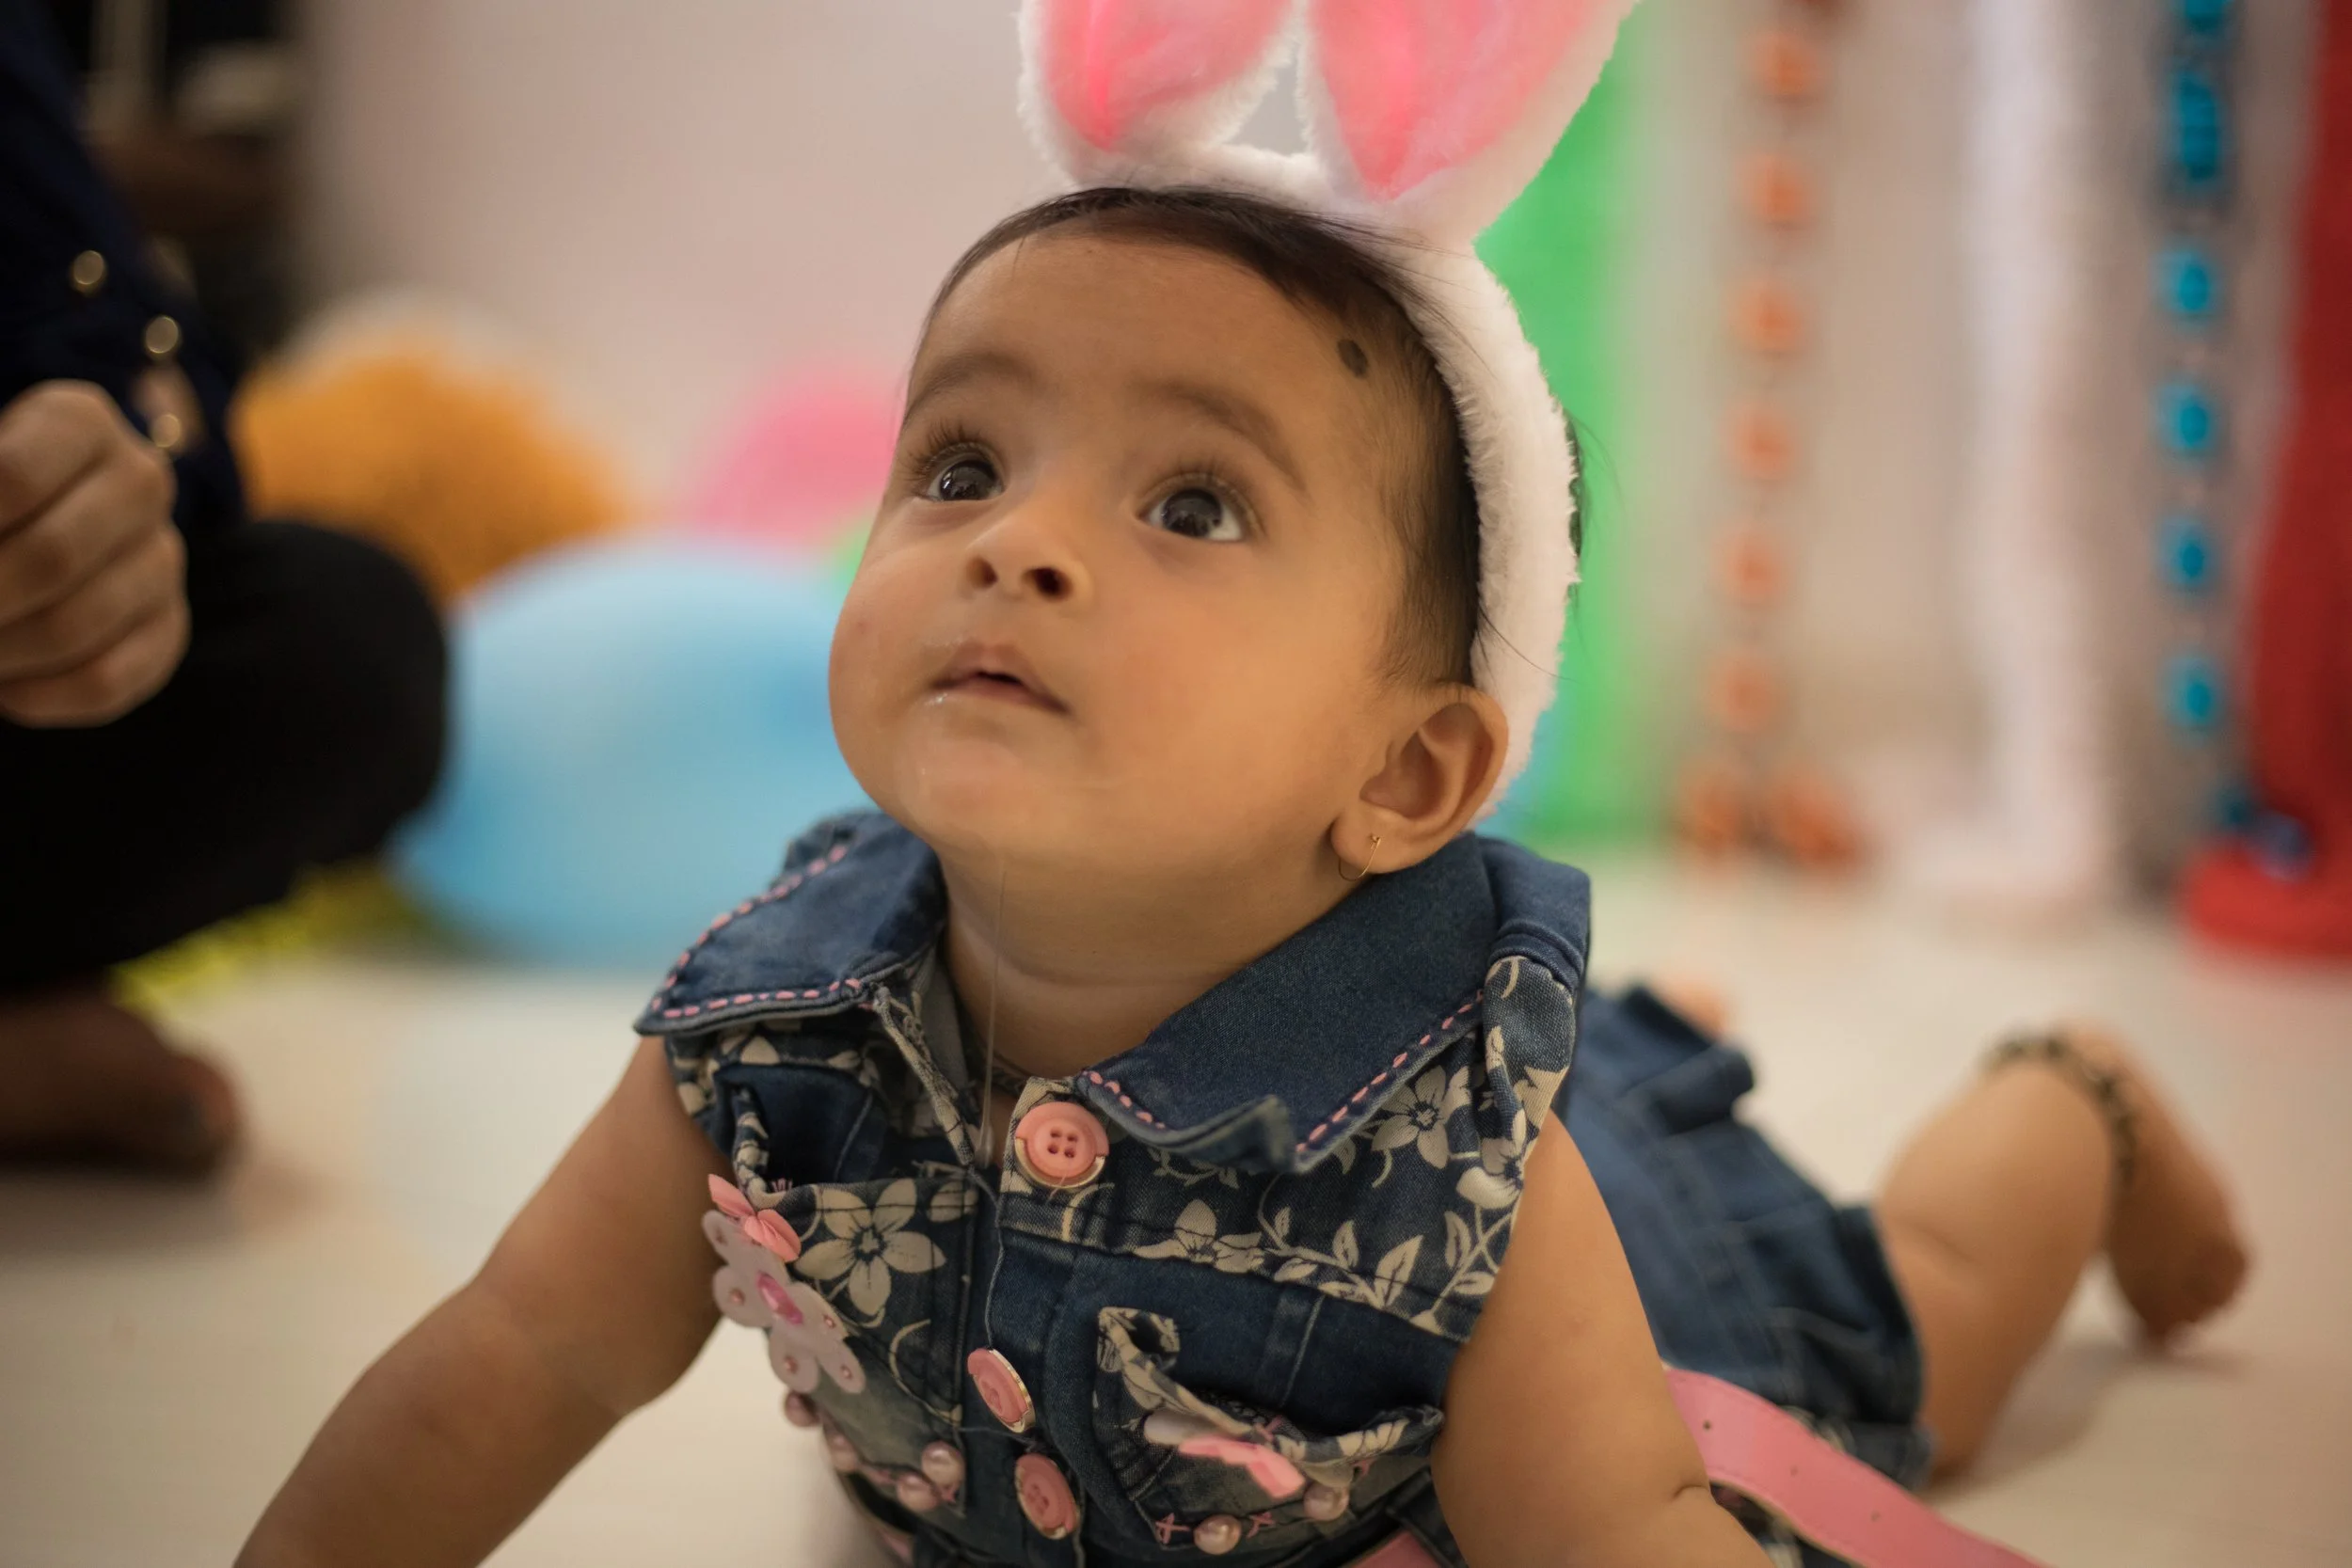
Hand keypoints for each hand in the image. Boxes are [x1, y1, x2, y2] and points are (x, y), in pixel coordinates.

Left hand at [0, 381, 188, 725]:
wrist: (37, 509)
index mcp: (79, 420)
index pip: (12, 478)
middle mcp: (140, 481)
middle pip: (50, 558)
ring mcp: (163, 557)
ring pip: (74, 627)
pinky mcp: (169, 625)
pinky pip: (106, 680)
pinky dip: (37, 697)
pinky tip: (2, 687)